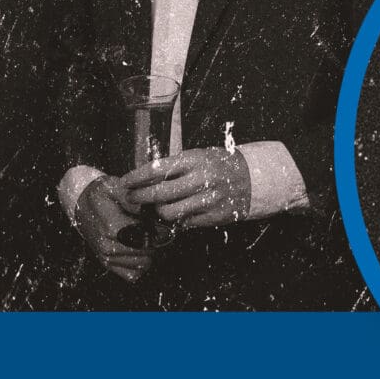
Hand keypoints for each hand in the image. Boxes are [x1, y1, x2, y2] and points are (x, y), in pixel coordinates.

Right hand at [75, 177, 152, 282]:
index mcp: (113, 228)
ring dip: (149, 253)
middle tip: (152, 230)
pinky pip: (133, 274)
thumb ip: (129, 195)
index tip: (156, 222)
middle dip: (155, 241)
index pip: (146, 237)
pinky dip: (140, 265)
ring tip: (145, 238)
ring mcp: (107, 257)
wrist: (81, 205)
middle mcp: (108, 246)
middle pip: (146, 251)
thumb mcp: (112, 186)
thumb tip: (143, 206)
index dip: (156, 230)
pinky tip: (139, 250)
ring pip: (142, 264)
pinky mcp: (107, 264)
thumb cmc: (101, 195)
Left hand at [122, 147, 252, 228]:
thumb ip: (175, 166)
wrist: (254, 177)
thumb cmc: (220, 164)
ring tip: (155, 207)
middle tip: (131, 198)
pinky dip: (176, 219)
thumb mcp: (200, 156)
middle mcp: (202, 179)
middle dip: (140, 197)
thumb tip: (144, 178)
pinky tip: (174, 213)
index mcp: (196, 160)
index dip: (137, 177)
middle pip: (159, 193)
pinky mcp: (215, 216)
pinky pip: (185, 223)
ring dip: (157, 211)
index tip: (125, 182)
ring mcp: (209, 199)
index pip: (157, 169)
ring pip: (169, 212)